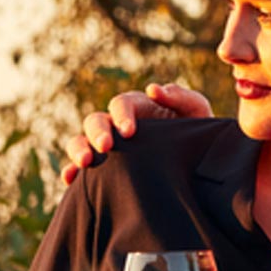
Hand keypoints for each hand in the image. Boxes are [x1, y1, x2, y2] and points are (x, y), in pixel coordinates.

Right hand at [60, 83, 212, 183]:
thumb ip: (182, 97)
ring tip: (84, 163)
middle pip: (96, 121)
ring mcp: (109, 147)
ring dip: (78, 149)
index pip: (121, 103)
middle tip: (106, 147)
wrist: (200, 165)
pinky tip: (70, 180)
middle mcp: (117, 125)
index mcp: (138, 107)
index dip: (121, 114)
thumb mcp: (198, 112)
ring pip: (82, 141)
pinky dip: (72, 172)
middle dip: (97, 132)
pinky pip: (81, 169)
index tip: (129, 132)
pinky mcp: (105, 169)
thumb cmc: (198, 133)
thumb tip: (153, 90)